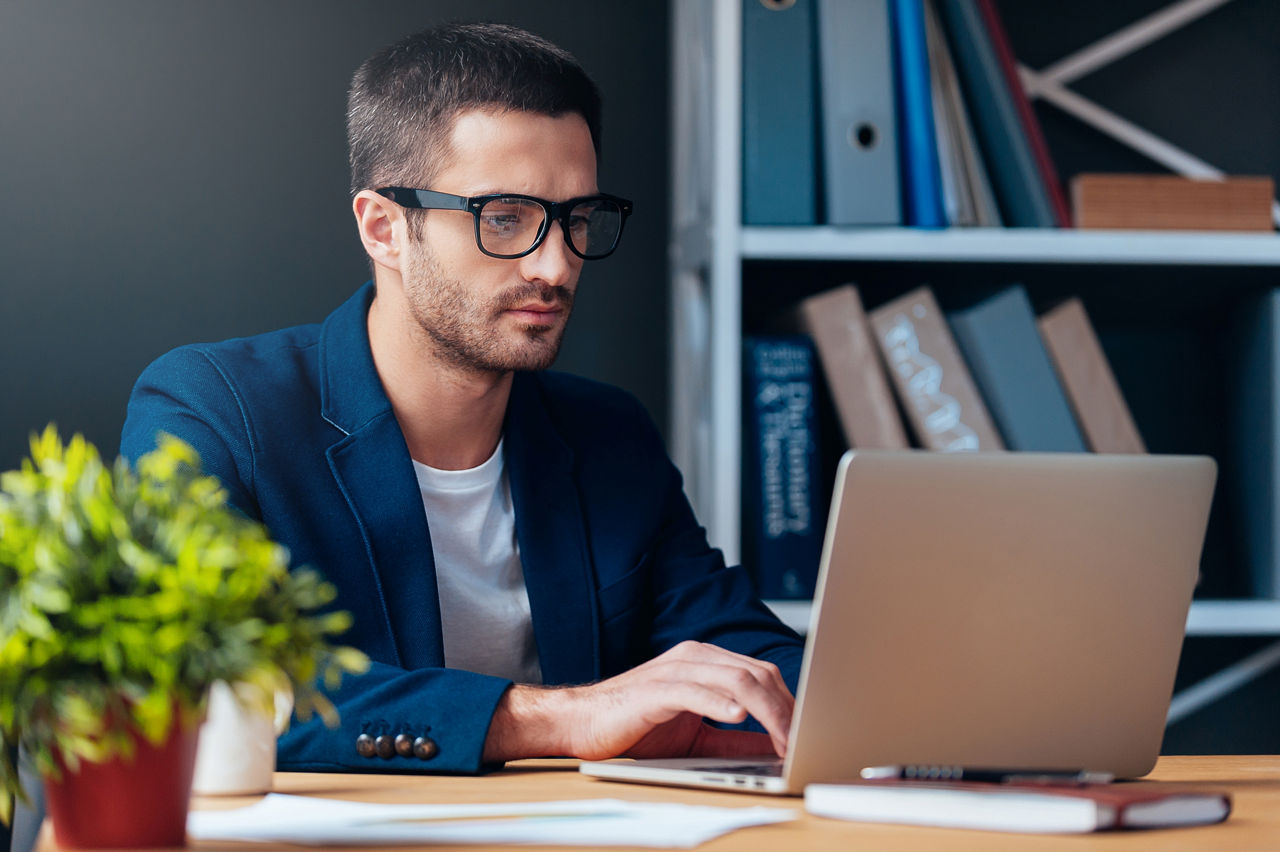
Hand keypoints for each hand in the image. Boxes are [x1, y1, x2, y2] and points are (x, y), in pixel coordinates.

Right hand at [482, 641, 793, 762]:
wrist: (581, 724)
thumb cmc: (634, 728)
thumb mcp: (695, 737)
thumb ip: (731, 739)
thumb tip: (773, 751)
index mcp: (706, 663)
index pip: (762, 675)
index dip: (789, 703)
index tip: (809, 733)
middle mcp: (694, 659)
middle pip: (756, 674)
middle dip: (786, 709)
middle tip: (804, 741)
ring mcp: (674, 670)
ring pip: (734, 679)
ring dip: (765, 710)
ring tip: (785, 737)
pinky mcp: (654, 689)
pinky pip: (695, 691)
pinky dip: (720, 703)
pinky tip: (738, 716)